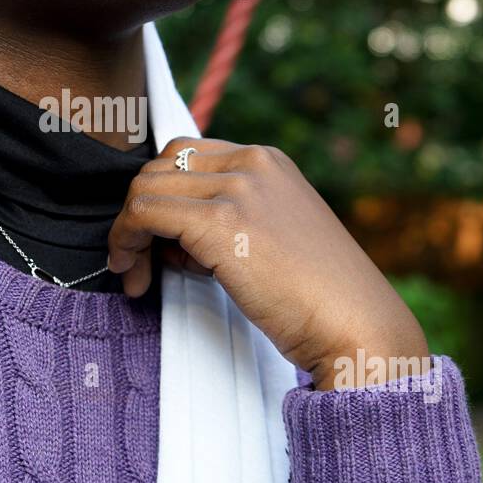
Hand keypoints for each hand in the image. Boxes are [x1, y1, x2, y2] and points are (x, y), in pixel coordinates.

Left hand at [107, 137, 428, 390]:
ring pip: (144, 187)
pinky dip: (126, 241)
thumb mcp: (274, 238)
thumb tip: (174, 236)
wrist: (356, 326)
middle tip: (141, 263)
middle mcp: (252, 163)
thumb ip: (230, 221)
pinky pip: (144, 213)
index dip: (162, 198)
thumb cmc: (319, 298)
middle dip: (139, 213)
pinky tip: (136, 275)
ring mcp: (238, 188)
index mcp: (267, 161)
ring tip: (138, 275)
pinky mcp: (221, 221)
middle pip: (160, 166)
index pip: (186, 155)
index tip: (158, 244)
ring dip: (129, 232)